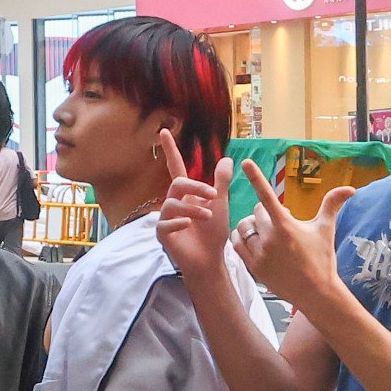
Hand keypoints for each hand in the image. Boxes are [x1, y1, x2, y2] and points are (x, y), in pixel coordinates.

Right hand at [150, 137, 232, 281]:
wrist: (211, 260)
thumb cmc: (214, 233)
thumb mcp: (221, 203)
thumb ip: (222, 182)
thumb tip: (227, 159)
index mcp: (186, 194)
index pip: (176, 167)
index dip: (170, 150)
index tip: (164, 131)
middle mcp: (173, 203)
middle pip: (178, 183)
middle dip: (196, 186)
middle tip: (215, 195)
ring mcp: (166, 218)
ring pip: (172, 203)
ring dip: (193, 208)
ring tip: (209, 216)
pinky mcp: (163, 234)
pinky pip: (164, 222)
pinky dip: (179, 222)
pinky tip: (189, 226)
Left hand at [231, 164, 354, 312]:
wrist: (316, 292)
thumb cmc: (322, 259)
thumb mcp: (326, 230)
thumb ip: (332, 205)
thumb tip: (350, 188)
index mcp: (286, 226)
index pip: (267, 196)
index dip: (256, 177)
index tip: (246, 162)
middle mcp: (270, 238)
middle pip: (257, 211)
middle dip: (266, 212)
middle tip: (281, 223)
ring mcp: (259, 253)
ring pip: (244, 226)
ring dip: (252, 225)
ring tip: (267, 232)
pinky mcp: (253, 266)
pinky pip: (237, 243)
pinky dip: (243, 238)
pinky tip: (255, 241)